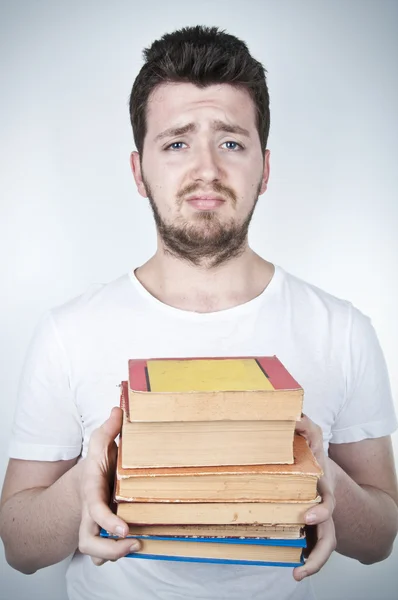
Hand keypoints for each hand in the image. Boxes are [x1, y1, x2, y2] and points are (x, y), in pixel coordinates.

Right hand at [78, 407, 140, 565]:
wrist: (81, 483)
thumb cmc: (96, 464)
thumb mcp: (99, 444)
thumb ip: (108, 429)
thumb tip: (118, 408)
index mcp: (90, 492)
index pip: (94, 510)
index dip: (108, 522)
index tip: (124, 529)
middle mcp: (89, 513)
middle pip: (88, 542)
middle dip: (110, 550)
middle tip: (134, 542)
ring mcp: (95, 526)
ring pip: (95, 552)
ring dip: (115, 555)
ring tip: (139, 546)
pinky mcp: (104, 533)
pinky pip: (104, 552)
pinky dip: (116, 554)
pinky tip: (136, 546)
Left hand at [293, 414, 335, 580]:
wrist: (321, 472)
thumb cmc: (313, 457)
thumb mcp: (312, 442)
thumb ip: (306, 428)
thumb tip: (296, 416)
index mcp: (322, 489)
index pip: (327, 501)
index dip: (321, 510)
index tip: (309, 516)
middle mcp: (323, 508)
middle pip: (329, 533)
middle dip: (319, 546)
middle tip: (304, 559)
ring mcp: (317, 520)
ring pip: (323, 545)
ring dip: (314, 561)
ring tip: (299, 574)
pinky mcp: (307, 527)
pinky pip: (310, 547)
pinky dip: (306, 561)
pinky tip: (295, 572)